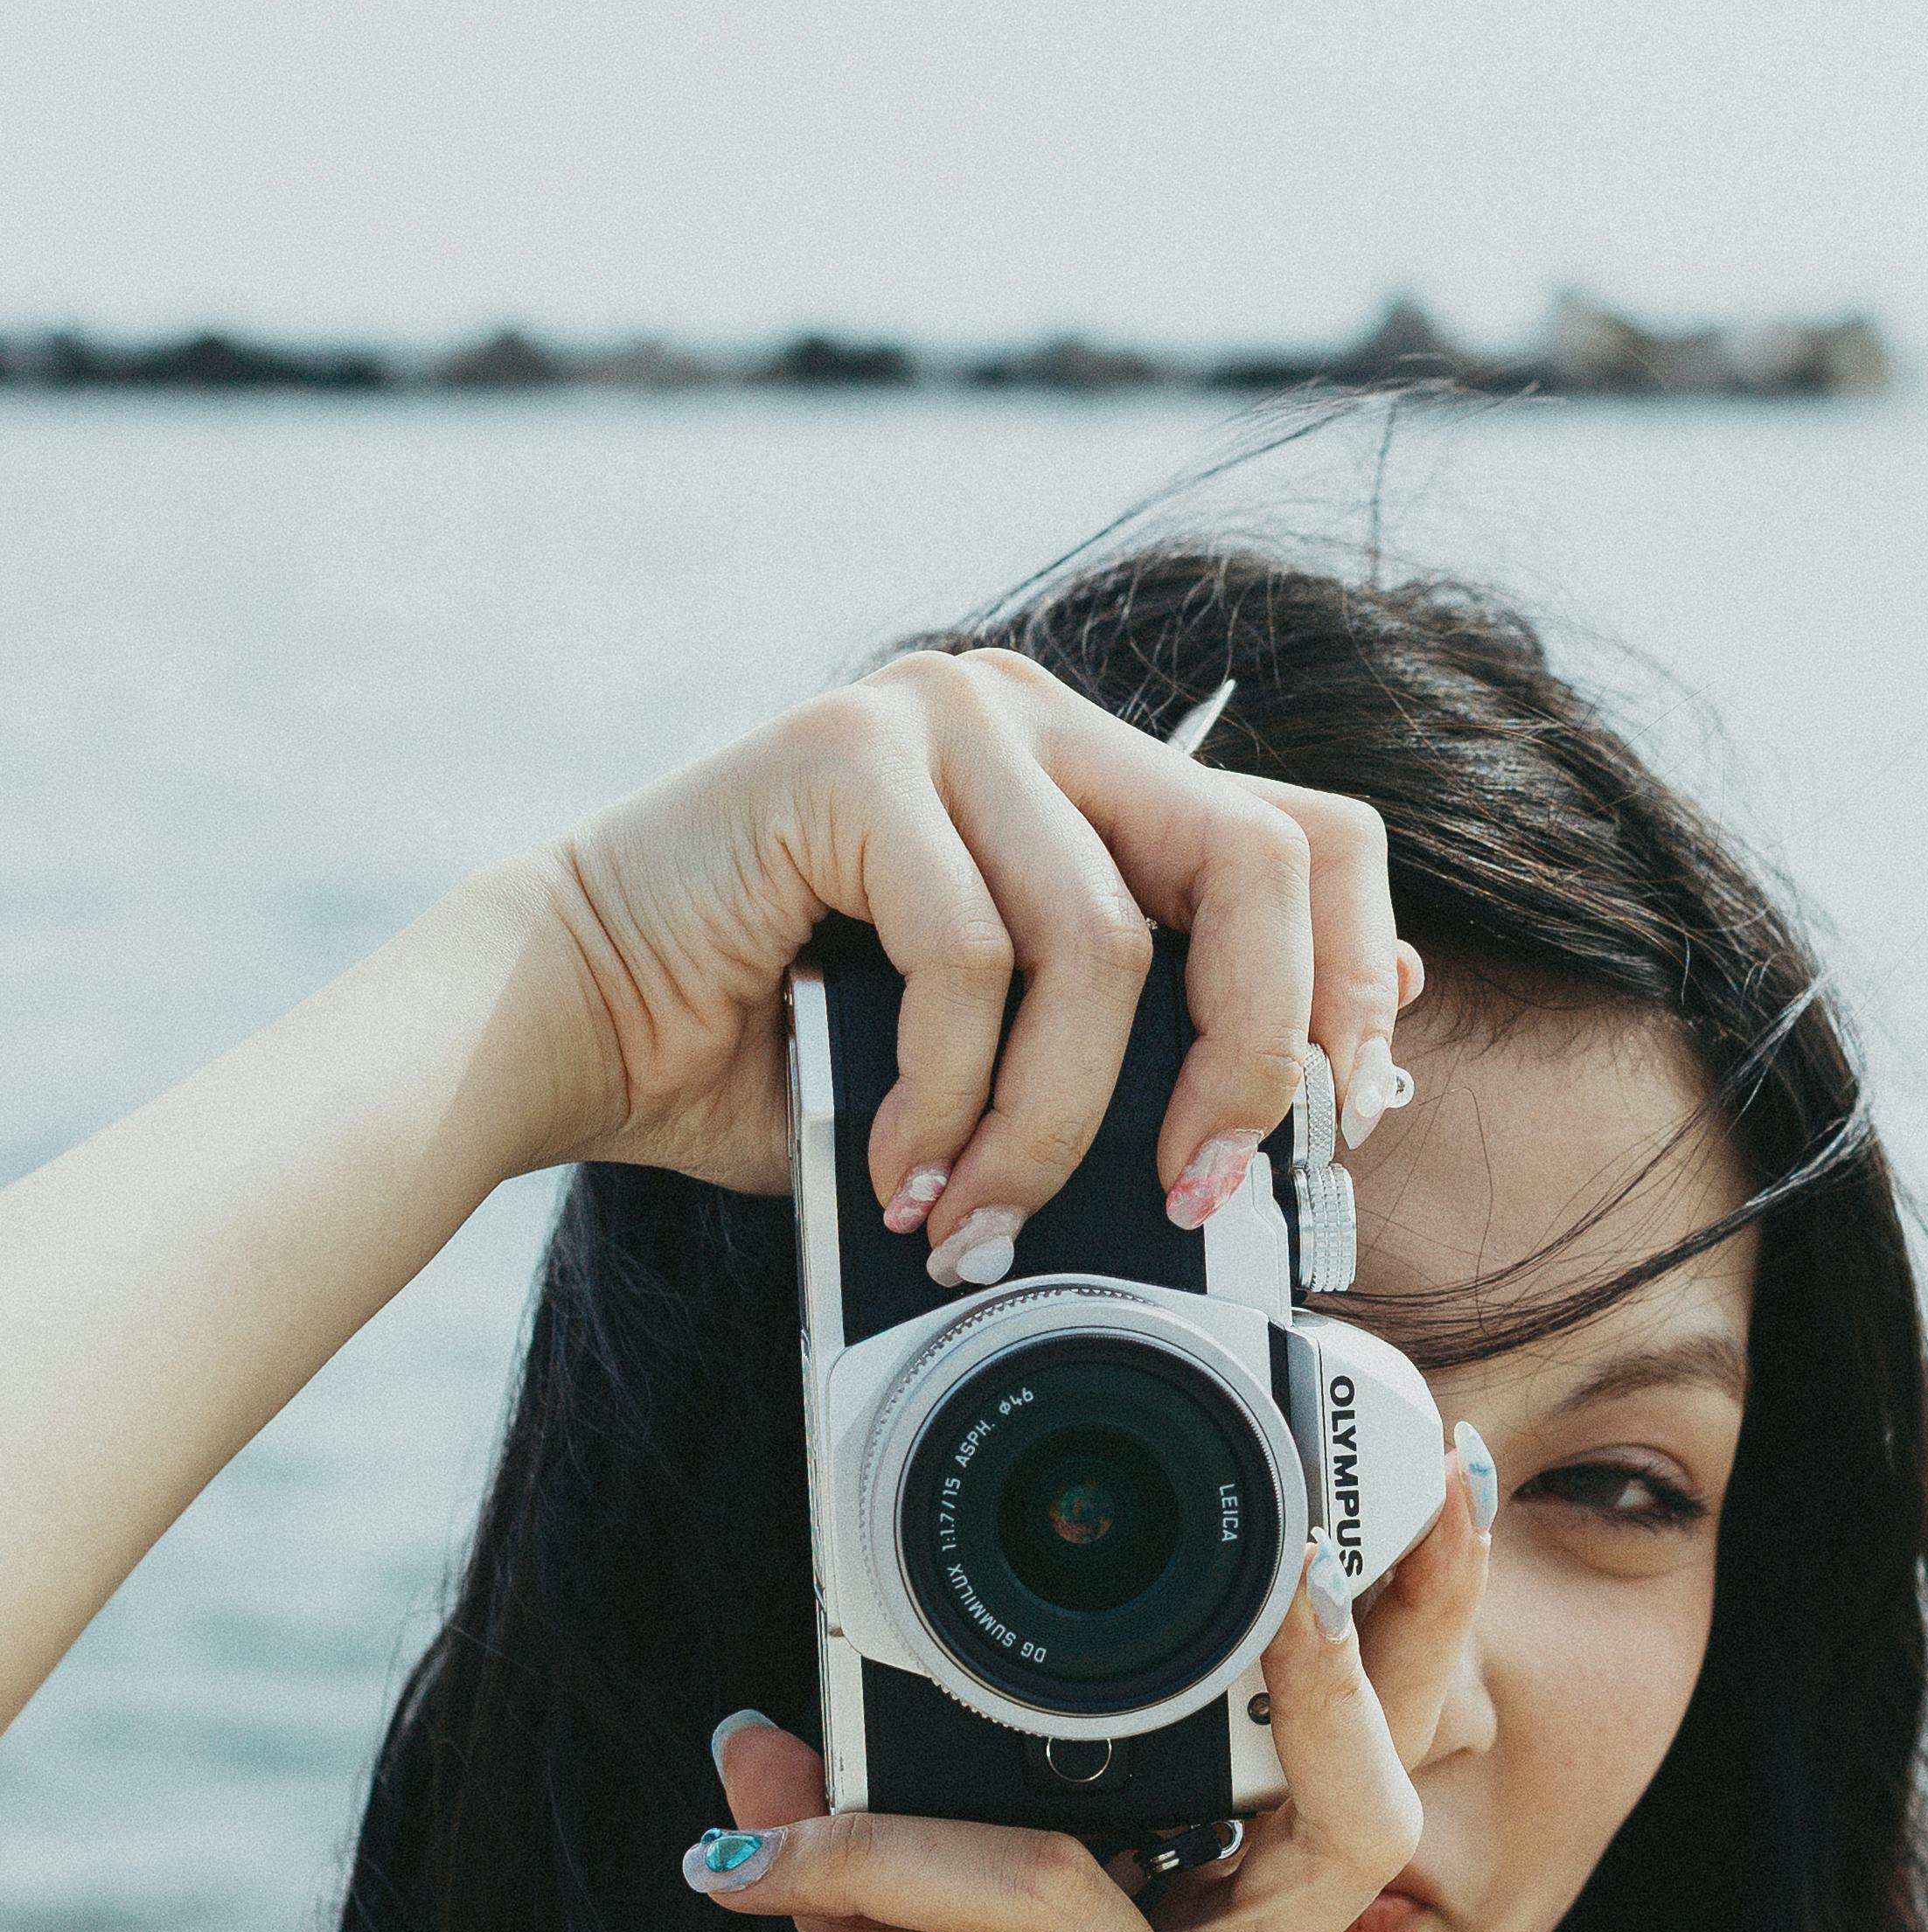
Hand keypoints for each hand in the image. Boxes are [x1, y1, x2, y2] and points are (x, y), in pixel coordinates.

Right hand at [513, 645, 1419, 1244]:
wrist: (569, 1022)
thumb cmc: (782, 1051)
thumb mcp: (1012, 1054)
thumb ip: (1153, 1036)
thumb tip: (1333, 1076)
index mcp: (1093, 771)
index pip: (1311, 835)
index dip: (1354, 984)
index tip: (1341, 1123)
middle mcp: (1033, 714)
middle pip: (1254, 863)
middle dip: (1246, 1058)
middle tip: (1189, 1192)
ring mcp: (944, 715)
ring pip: (1102, 942)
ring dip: (1052, 1122)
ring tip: (984, 1217)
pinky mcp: (847, 751)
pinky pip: (971, 955)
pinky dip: (951, 1097)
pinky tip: (903, 1166)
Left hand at [669, 1456, 1488, 1931]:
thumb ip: (860, 1889)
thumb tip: (755, 1738)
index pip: (1347, 1761)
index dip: (1408, 1628)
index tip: (1440, 1482)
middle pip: (1338, 1798)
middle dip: (1326, 1666)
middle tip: (1275, 1557)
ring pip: (1052, 1890)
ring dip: (869, 1848)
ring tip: (734, 1865)